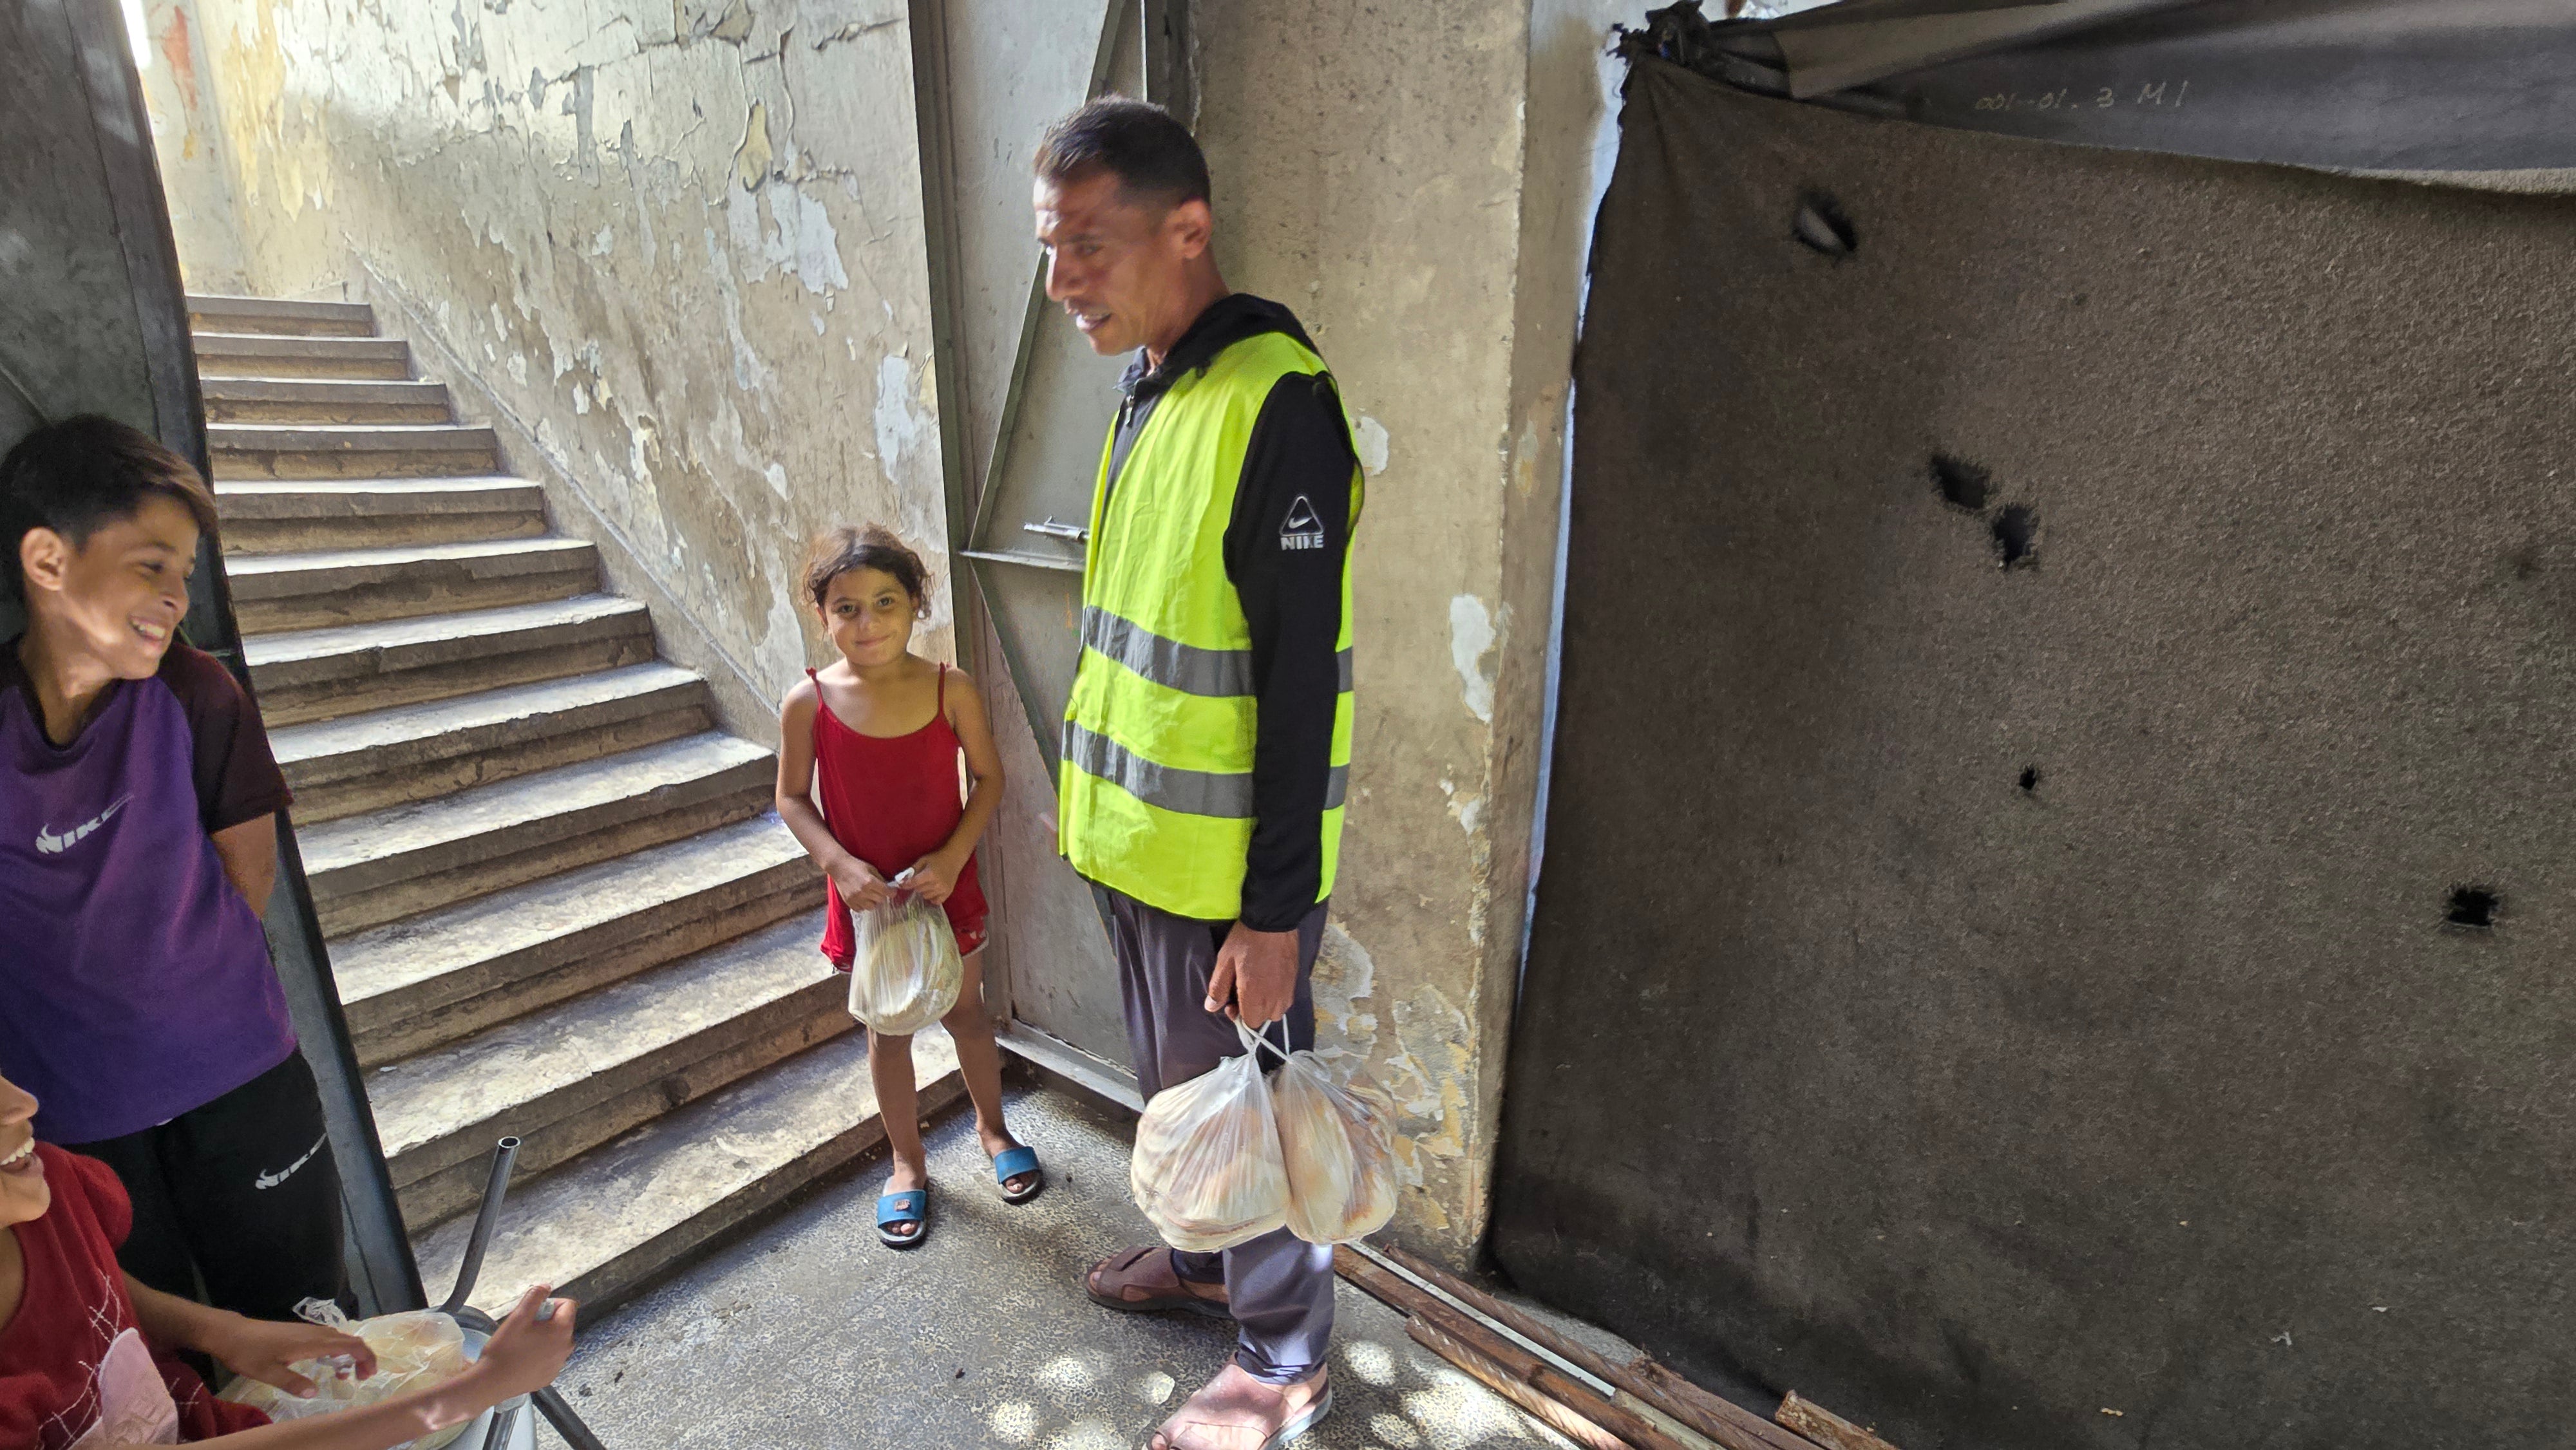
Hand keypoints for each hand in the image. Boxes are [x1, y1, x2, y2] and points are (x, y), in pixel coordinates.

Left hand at [202, 1311, 376, 1398]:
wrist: (231, 1333)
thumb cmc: (249, 1353)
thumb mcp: (268, 1373)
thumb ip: (293, 1382)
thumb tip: (315, 1392)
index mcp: (312, 1342)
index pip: (350, 1345)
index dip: (366, 1357)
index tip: (369, 1374)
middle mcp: (315, 1333)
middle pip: (350, 1340)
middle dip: (362, 1357)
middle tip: (361, 1378)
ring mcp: (308, 1330)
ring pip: (339, 1339)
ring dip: (348, 1355)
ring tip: (344, 1375)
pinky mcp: (300, 1332)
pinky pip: (328, 1338)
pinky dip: (336, 1351)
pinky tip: (325, 1364)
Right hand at [468, 1285, 577, 1400]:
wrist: (492, 1382)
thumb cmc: (504, 1350)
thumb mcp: (518, 1317)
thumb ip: (534, 1297)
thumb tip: (546, 1287)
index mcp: (562, 1330)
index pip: (568, 1305)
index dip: (551, 1303)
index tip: (534, 1312)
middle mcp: (566, 1347)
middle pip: (562, 1323)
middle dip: (547, 1321)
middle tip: (525, 1328)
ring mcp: (559, 1363)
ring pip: (556, 1341)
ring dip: (544, 1338)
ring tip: (523, 1344)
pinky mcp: (551, 1375)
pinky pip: (551, 1357)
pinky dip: (542, 1354)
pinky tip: (524, 1358)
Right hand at [828, 856, 892, 910]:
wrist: (838, 867)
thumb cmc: (856, 865)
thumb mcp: (871, 868)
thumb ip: (880, 878)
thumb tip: (889, 887)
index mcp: (870, 881)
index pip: (887, 892)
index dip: (892, 892)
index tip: (892, 891)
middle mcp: (863, 891)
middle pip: (880, 900)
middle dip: (882, 895)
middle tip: (879, 891)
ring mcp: (855, 898)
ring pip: (871, 907)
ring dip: (873, 901)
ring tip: (870, 895)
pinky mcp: (849, 902)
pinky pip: (861, 909)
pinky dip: (863, 905)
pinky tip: (862, 898)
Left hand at [904, 853, 960, 904]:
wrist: (954, 858)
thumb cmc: (937, 858)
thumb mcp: (923, 860)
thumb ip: (912, 870)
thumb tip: (901, 879)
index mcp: (930, 874)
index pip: (913, 883)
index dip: (905, 884)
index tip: (900, 885)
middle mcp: (936, 884)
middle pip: (919, 890)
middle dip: (917, 885)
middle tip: (920, 879)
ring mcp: (943, 890)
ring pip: (926, 896)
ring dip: (924, 891)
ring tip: (928, 884)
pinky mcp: (948, 893)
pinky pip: (936, 901)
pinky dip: (932, 897)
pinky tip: (933, 891)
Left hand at [1205, 923, 1298, 1028]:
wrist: (1273, 920)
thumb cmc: (1246, 941)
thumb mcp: (1225, 962)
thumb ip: (1218, 988)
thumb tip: (1211, 1007)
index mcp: (1255, 996)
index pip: (1250, 1023)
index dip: (1239, 1016)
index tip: (1231, 1001)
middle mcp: (1275, 998)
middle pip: (1264, 1019)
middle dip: (1252, 1011)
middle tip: (1242, 991)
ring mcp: (1288, 989)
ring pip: (1278, 1010)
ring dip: (1266, 1005)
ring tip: (1257, 988)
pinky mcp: (1295, 979)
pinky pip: (1286, 998)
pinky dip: (1277, 996)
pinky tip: (1269, 980)